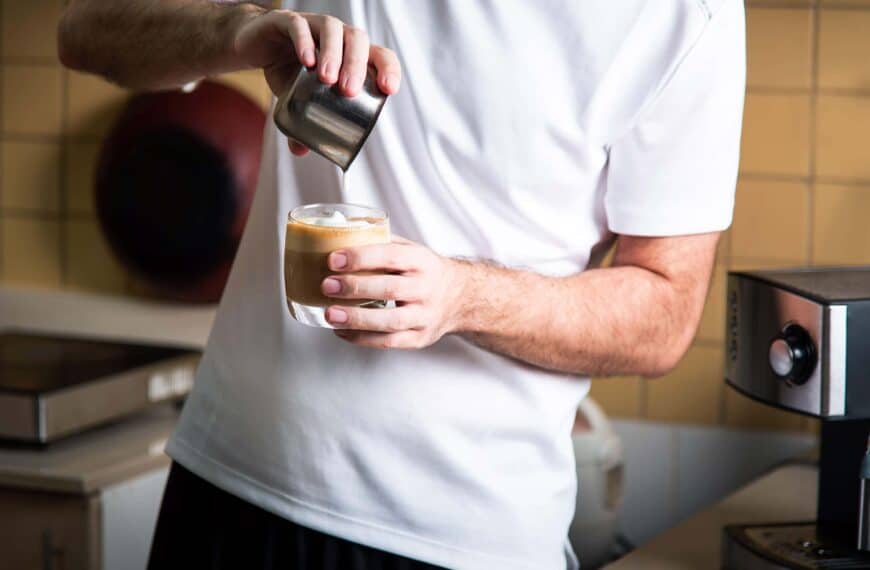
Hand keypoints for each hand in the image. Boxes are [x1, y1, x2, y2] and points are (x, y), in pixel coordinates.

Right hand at [233, 10, 400, 154]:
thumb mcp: (298, 98)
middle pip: (357, 39)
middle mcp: (336, 35)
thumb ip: (301, 124)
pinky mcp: (286, 21)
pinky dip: (304, 41)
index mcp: (349, 53)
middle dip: (356, 65)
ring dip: (333, 53)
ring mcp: (313, 25)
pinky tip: (306, 61)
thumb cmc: (288, 69)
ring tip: (327, 79)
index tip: (388, 89)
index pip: (379, 54)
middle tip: (348, 91)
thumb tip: (300, 151)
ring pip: (332, 29)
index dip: (388, 68)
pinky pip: (299, 25)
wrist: (255, 44)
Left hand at [320, 238, 467, 348]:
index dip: (361, 257)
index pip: (392, 256)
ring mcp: (424, 316)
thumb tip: (339, 232)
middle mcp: (426, 289)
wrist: (460, 297)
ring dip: (357, 319)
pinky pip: (388, 342)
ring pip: (390, 321)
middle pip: (390, 289)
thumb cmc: (424, 271)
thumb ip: (381, 243)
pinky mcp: (419, 338)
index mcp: (422, 261)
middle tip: (327, 285)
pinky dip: (361, 338)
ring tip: (330, 314)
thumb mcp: (411, 250)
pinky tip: (341, 330)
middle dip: (355, 287)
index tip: (334, 259)